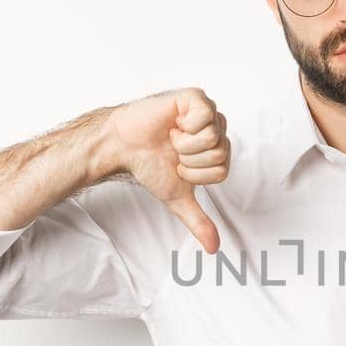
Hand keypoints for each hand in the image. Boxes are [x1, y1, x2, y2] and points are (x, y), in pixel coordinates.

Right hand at [107, 87, 229, 252]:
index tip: (178, 166)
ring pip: (213, 138)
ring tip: (171, 138)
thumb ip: (198, 221)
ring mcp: (207, 111)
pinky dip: (184, 127)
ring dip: (185, 145)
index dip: (196, 175)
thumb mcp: (177, 196)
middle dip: (190, 161)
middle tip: (173, 151)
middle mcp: (216, 129)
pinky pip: (205, 118)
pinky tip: (172, 124)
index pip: (222, 170)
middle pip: (221, 154)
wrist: (123, 146)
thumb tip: (213, 248)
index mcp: (216, 150)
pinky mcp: (195, 97)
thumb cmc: (150, 165)